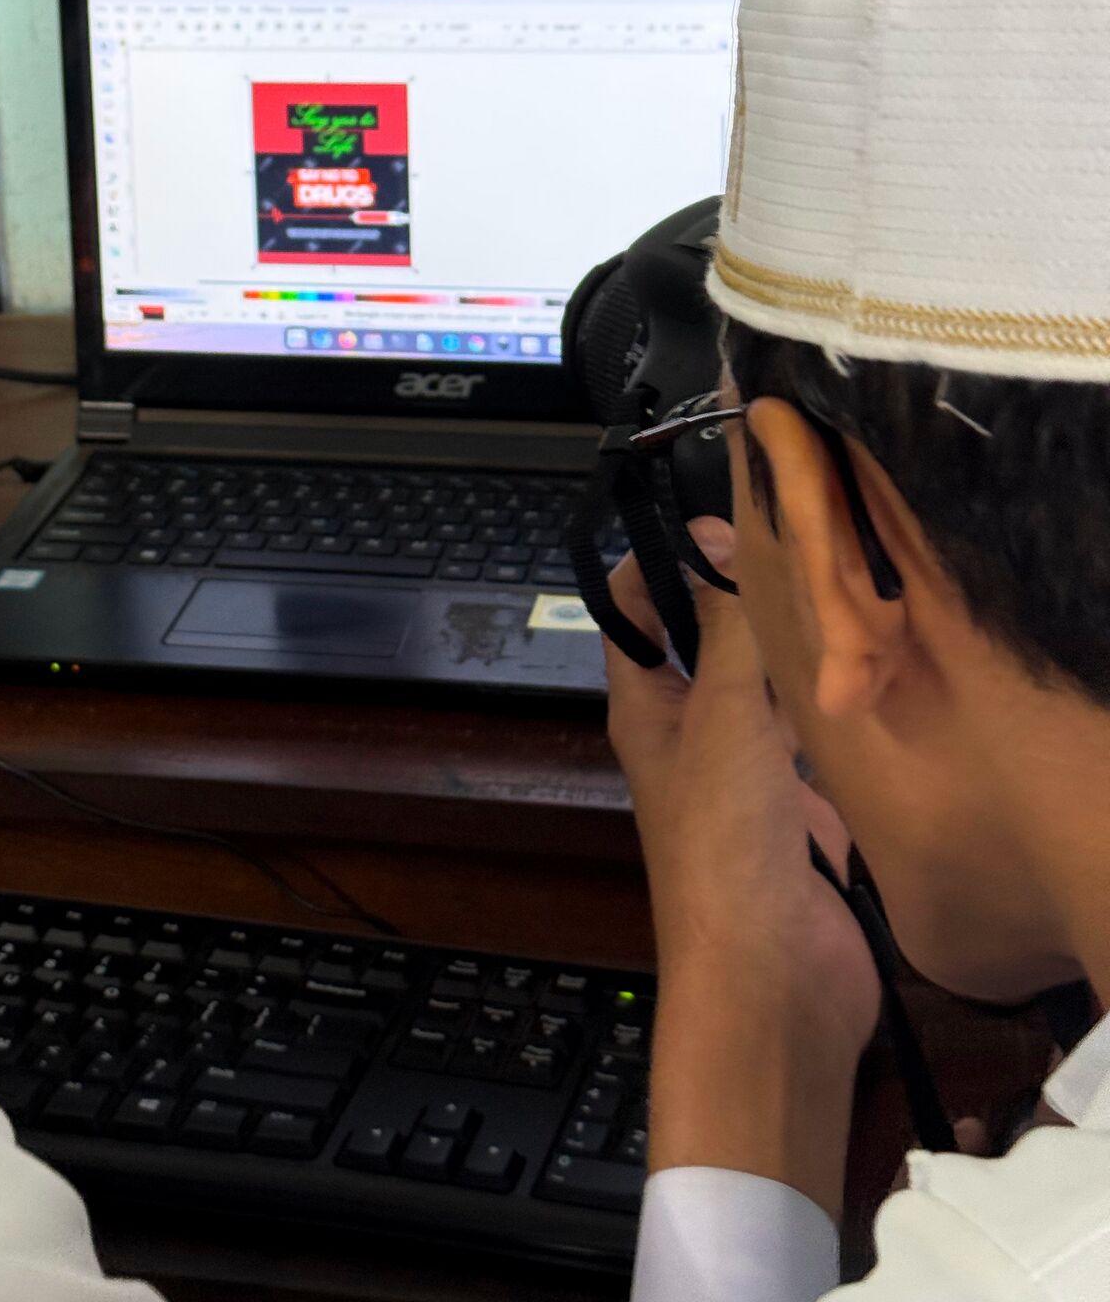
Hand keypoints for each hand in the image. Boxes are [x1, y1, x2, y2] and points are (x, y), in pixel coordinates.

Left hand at [604, 520, 881, 1214]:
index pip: (634, 614)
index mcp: (645, 710)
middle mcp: (691, 736)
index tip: (715, 521)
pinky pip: (814, 749)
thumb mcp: (722, 718)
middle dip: (742, 602)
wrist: (770, 979)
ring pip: (765, 693)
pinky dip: (835, 718)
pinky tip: (866, 685)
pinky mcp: (801, 818)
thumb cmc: (724, 844)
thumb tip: (719, 543)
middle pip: (707, 647)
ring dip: (795, 656)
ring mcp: (747, 779)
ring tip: (840, 602)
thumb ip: (724, 633)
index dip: (661, 563)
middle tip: (802, 551)